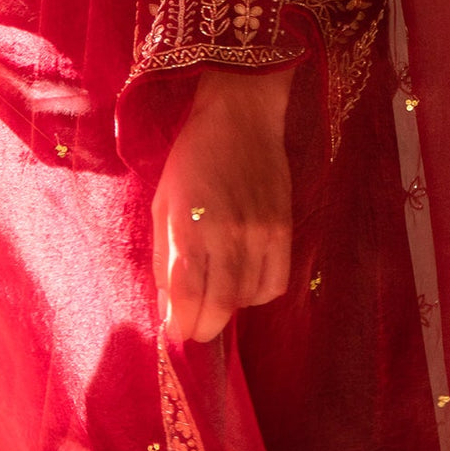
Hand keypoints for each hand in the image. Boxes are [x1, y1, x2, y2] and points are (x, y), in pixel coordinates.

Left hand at [151, 66, 293, 342]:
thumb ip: (164, 257)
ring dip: (228, 308)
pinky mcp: (285, 231)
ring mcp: (262, 234)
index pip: (188, 295)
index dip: (181, 324)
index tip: (175, 331)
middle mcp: (228, 234)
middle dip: (203, 327)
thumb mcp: (164, 202)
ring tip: (215, 292)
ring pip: (248, 300)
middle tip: (193, 326)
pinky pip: (274, 285)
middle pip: (220, 307)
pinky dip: (256, 293)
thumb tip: (168, 308)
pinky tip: (242, 279)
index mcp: (190, 224)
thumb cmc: (192, 158)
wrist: (241, 119)